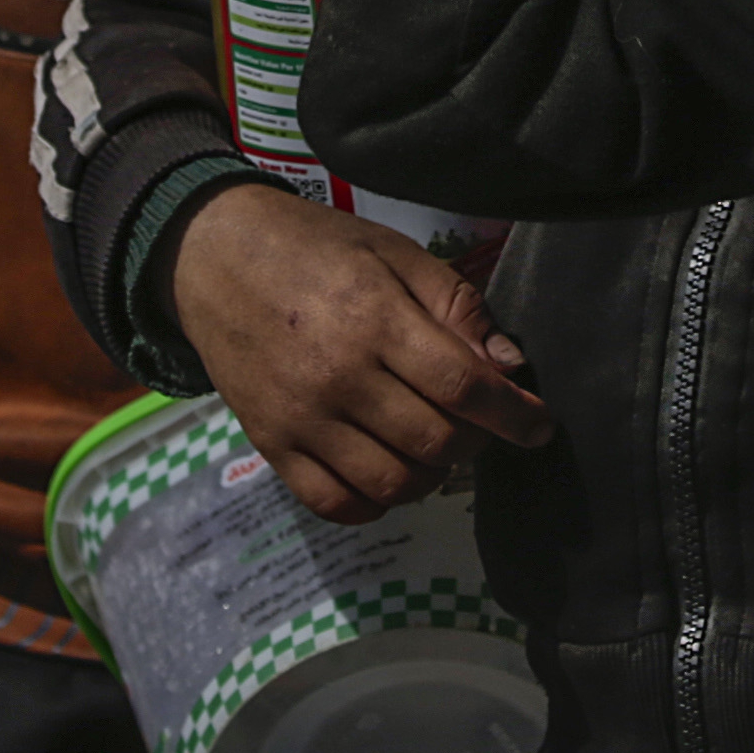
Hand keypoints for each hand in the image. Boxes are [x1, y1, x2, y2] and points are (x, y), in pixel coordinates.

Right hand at [174, 183, 550, 522]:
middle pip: (436, 442)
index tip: (540, 427)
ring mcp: (300, 418)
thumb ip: (457, 307)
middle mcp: (338, 376)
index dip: (513, 415)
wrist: (214, 258)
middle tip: (478, 423)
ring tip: (436, 448)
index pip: (463, 387)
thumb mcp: (396, 253)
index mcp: (375, 319)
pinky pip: (334, 504)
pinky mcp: (270, 445)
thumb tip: (510, 367)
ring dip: (432, 477)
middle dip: (476, 442)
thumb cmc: (317, 248)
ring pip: (393, 484)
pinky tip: (390, 474)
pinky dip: (375, 504)